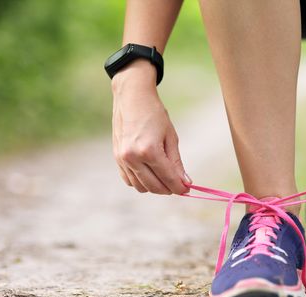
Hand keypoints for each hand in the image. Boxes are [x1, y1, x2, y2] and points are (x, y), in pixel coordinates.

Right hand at [111, 60, 190, 194]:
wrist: (132, 98)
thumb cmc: (154, 114)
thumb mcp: (170, 137)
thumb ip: (176, 162)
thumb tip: (185, 182)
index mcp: (149, 150)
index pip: (168, 178)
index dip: (180, 187)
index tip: (188, 189)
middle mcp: (133, 157)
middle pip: (154, 186)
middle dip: (169, 189)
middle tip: (178, 185)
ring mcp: (122, 159)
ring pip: (141, 187)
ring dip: (155, 187)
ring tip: (164, 177)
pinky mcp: (117, 158)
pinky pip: (129, 180)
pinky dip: (141, 182)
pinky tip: (150, 173)